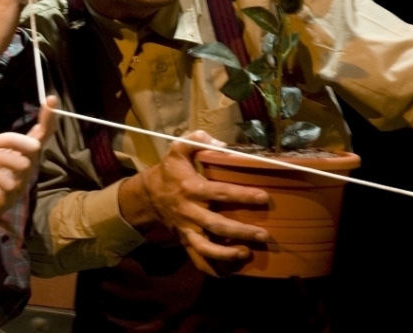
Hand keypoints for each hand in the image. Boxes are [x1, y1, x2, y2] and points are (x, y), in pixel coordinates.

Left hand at [0, 95, 57, 264]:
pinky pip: (10, 181)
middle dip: (11, 139)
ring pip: (23, 163)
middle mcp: (25, 165)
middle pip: (34, 146)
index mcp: (18, 151)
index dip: (48, 117)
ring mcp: (20, 182)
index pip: (39, 133)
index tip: (50, 98)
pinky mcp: (11, 197)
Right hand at [120, 130, 269, 275]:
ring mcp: (187, 230)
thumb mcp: (178, 149)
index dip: (242, 195)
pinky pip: (197, 260)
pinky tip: (232, 271)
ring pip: (205, 248)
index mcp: (191, 188)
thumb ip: (197, 140)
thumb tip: (222, 143)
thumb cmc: (170, 171)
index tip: (264, 197)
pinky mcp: (185, 242)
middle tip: (264, 235)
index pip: (220, 193)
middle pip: (216, 225)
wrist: (148, 196)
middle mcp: (189, 212)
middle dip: (241, 231)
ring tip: (247, 254)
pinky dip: (213, 269)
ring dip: (227, 255)